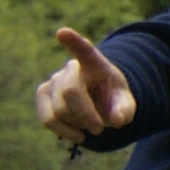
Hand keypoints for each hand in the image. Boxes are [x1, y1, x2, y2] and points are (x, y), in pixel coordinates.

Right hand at [33, 25, 135, 143]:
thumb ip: (125, 110)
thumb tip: (116, 120)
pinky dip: (63, 131)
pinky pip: (47, 118)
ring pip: (60, 109)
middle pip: (70, 92)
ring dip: (78, 124)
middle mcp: (71, 68)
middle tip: (100, 129)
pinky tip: (78, 136)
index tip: (62, 32)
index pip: (85, 50)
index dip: (73, 41)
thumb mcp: (126, 104)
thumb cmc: (113, 100)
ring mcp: (54, 80)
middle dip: (86, 115)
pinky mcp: (42, 95)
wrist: (99, 103)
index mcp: (95, 63)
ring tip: (92, 126)